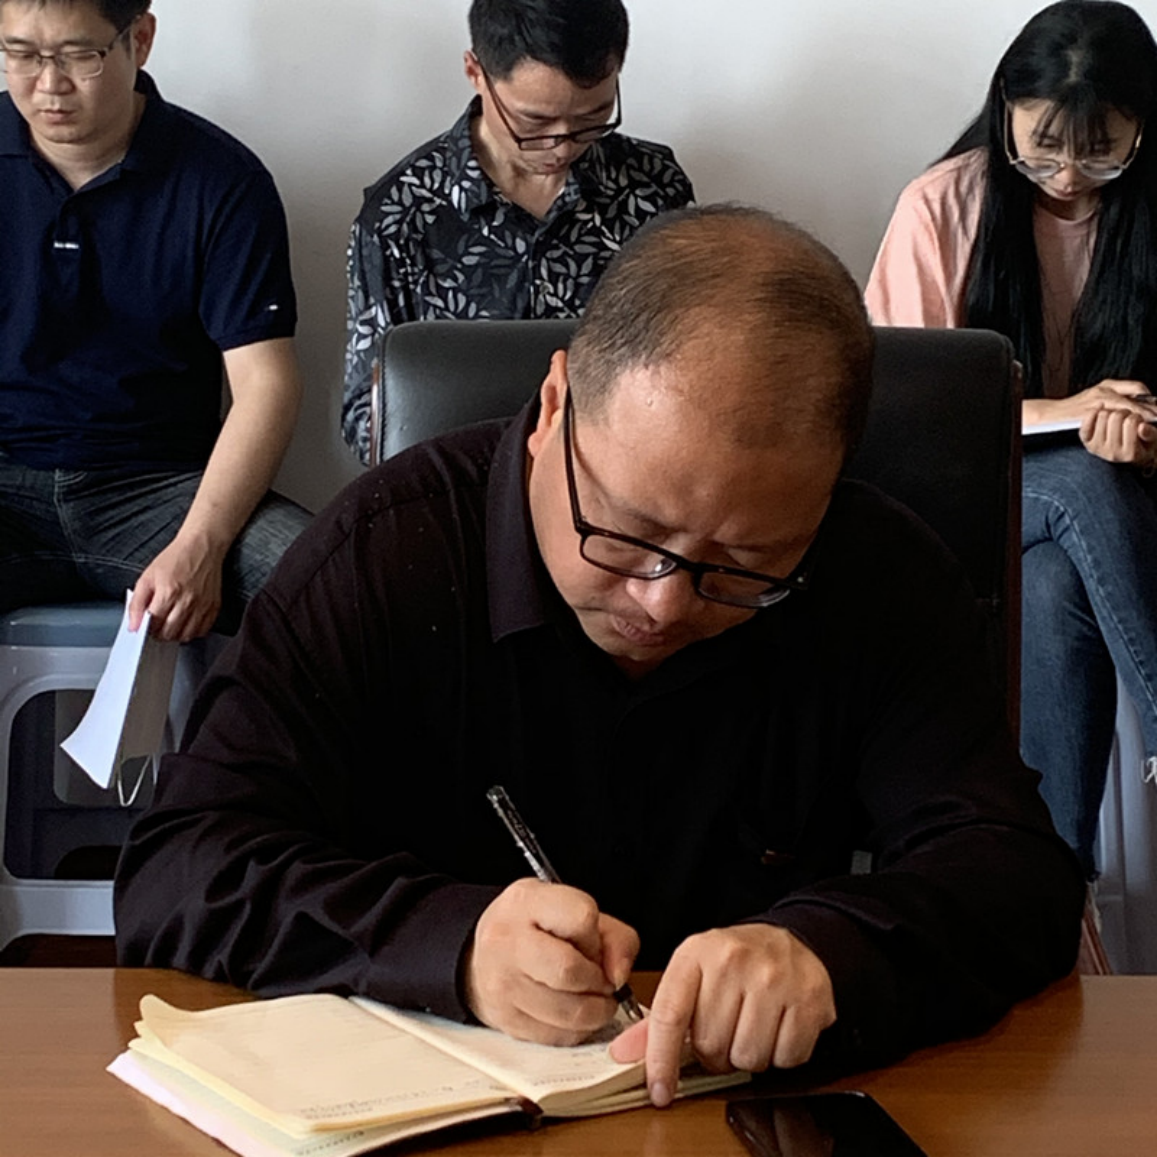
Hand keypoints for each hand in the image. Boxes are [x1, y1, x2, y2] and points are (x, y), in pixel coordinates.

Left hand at [128, 532, 224, 641]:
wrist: (202, 546)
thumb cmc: (176, 558)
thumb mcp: (147, 576)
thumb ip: (136, 604)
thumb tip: (132, 626)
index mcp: (168, 593)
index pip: (154, 625)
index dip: (147, 628)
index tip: (146, 624)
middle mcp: (187, 601)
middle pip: (169, 633)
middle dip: (159, 633)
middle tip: (157, 625)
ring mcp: (203, 606)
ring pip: (186, 635)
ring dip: (175, 635)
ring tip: (171, 624)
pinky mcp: (214, 607)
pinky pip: (203, 630)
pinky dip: (193, 631)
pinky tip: (186, 623)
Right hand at [464, 878, 639, 1045]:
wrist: (485, 954)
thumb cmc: (538, 930)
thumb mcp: (575, 912)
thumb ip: (615, 937)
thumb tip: (619, 977)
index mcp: (528, 902)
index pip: (582, 917)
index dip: (597, 937)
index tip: (592, 944)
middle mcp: (508, 941)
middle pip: (571, 971)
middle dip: (598, 980)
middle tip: (599, 979)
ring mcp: (502, 984)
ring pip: (569, 1012)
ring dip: (594, 1011)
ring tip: (590, 997)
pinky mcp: (505, 1020)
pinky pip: (557, 1037)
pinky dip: (576, 1030)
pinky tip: (572, 1013)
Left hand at [609, 924, 834, 1107]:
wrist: (788, 940)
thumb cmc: (734, 962)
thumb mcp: (692, 975)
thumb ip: (660, 1017)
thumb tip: (624, 1054)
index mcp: (696, 953)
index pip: (669, 1015)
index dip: (661, 1059)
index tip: (659, 1091)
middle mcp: (733, 960)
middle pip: (711, 1045)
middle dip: (715, 1052)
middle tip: (725, 1030)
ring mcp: (774, 978)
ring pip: (748, 1057)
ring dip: (748, 1056)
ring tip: (751, 1027)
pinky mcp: (809, 998)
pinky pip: (787, 1058)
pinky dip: (781, 1055)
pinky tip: (777, 1028)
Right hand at [1024, 379, 1156, 428]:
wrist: (1051, 415)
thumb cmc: (1072, 412)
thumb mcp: (1096, 404)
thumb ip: (1113, 404)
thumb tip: (1133, 411)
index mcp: (1106, 386)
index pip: (1136, 387)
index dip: (1149, 397)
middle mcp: (1104, 389)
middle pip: (1136, 392)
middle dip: (1150, 405)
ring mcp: (1099, 397)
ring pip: (1128, 402)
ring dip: (1143, 411)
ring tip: (1153, 419)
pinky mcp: (1094, 408)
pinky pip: (1117, 411)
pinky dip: (1129, 417)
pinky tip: (1135, 423)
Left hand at [1079, 404, 1156, 465]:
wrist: (1126, 453)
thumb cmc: (1142, 443)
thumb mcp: (1152, 440)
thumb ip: (1150, 434)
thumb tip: (1142, 427)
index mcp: (1131, 453)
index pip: (1131, 423)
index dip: (1136, 416)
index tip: (1138, 418)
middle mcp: (1113, 453)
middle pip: (1116, 417)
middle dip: (1124, 412)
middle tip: (1127, 416)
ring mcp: (1098, 448)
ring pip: (1103, 416)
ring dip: (1111, 411)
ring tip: (1117, 417)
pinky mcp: (1087, 443)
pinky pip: (1086, 423)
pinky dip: (1093, 412)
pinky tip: (1101, 409)